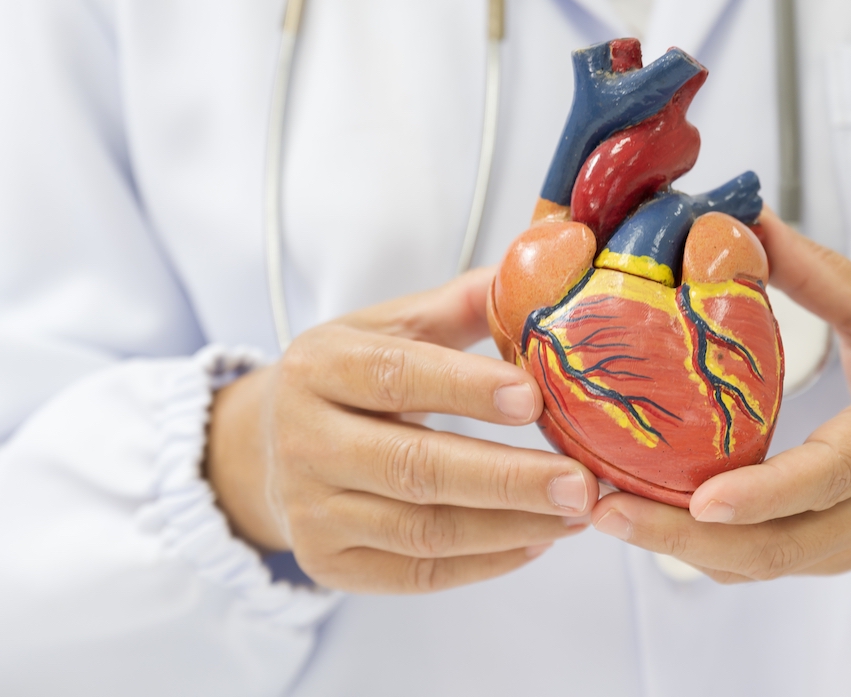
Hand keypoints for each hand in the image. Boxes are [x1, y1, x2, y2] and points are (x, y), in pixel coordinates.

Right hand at [206, 269, 598, 593]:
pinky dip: (485, 563)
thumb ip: (464, 304)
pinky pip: (417, 574)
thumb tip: (539, 275)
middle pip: (413, 466)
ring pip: (422, 530)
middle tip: (580, 483)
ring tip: (577, 513)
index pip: (396, 376)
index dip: (465, 388)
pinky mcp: (327, 565)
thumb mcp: (392, 327)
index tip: (533, 397)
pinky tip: (537, 541)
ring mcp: (310, 511)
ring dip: (510, 526)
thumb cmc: (352, 378)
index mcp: (320, 366)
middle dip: (507, 478)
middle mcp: (304, 441)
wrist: (270, 448)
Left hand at [590, 209, 850, 581]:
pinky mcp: (826, 558)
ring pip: (759, 567)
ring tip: (601, 508)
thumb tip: (741, 220)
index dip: (767, 493)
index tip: (702, 498)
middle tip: (603, 505)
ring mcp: (849, 546)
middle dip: (682, 537)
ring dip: (675, 549)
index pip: (831, 476)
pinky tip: (639, 516)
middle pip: (777, 548)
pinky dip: (696, 551)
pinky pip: (757, 567)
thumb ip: (819, 274)